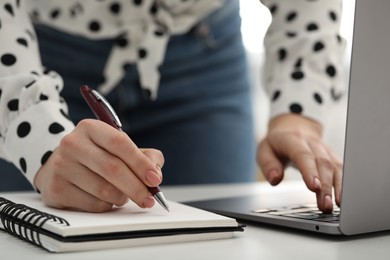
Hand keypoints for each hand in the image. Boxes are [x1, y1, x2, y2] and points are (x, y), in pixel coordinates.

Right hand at [34, 119, 163, 212]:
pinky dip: (107, 206)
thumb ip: (146, 156)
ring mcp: (61, 166)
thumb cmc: (98, 157)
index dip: (140, 163)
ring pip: (104, 190)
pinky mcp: (56, 189)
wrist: (60, 167)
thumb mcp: (120, 149)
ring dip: (122, 198)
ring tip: (123, 195)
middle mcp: (72, 143)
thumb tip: (156, 173)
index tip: (155, 179)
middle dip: (136, 187)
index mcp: (91, 128)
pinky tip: (105, 199)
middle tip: (150, 199)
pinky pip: (93, 205)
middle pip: (112, 168)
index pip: (119, 143)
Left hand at [257, 114, 341, 212]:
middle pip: (322, 163)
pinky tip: (343, 198)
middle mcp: (311, 143)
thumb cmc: (277, 142)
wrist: (293, 125)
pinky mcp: (332, 156)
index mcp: (292, 140)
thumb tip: (274, 179)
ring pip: (334, 166)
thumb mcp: (264, 150)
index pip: (302, 154)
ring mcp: (324, 149)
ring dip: (337, 187)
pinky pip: (341, 168)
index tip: (314, 187)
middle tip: (325, 205)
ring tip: (337, 205)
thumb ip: (268, 165)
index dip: (309, 171)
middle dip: (325, 186)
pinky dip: (344, 183)